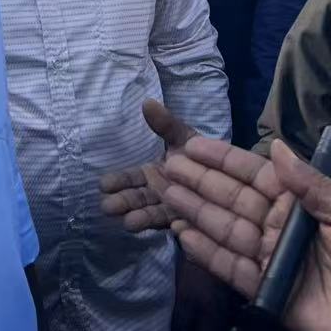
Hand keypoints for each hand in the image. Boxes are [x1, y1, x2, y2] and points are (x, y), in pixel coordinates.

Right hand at [98, 99, 197, 232]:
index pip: (131, 179)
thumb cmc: (199, 155)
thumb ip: (165, 124)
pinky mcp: (187, 223)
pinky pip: (178, 226)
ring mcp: (171, 210)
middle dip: (123, 202)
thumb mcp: (183, 137)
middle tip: (107, 207)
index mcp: (152, 174)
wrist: (227, 177)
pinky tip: (169, 228)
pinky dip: (172, 227)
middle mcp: (158, 193)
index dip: (118, 181)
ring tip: (128, 222)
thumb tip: (146, 102)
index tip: (103, 185)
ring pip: (153, 214)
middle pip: (138, 199)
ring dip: (139, 218)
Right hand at [161, 137, 330, 330]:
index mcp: (300, 202)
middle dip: (200, 181)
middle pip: (232, 199)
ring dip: (195, 210)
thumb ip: (311, 183)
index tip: (192, 145)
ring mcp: (269, 256)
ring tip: (166, 192)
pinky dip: (206, 252)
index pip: (254, 175)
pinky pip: (230, 267)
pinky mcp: (266, 289)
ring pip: (225, 228)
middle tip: (166, 165)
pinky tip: (183, 233)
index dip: (223, 160)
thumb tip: (276, 146)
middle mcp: (278, 225)